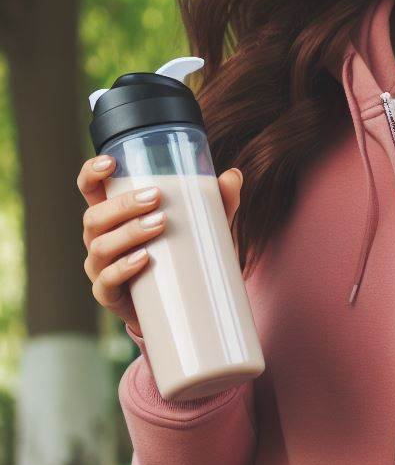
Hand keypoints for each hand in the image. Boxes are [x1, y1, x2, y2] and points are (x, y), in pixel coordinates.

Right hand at [79, 156, 243, 333]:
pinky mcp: (109, 295)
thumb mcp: (200, 225)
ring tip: (160, 224)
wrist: (178, 303)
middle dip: (123, 204)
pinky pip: (106, 282)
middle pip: (94, 216)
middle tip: (156, 196)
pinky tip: (143, 259)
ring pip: (100, 246)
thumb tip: (234, 175)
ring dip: (128, 233)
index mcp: (113, 216)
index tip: (110, 161)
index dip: (91, 173)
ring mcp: (100, 267)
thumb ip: (216, 200)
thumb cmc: (181, 253)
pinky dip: (123, 269)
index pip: (90, 190)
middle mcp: (99, 238)